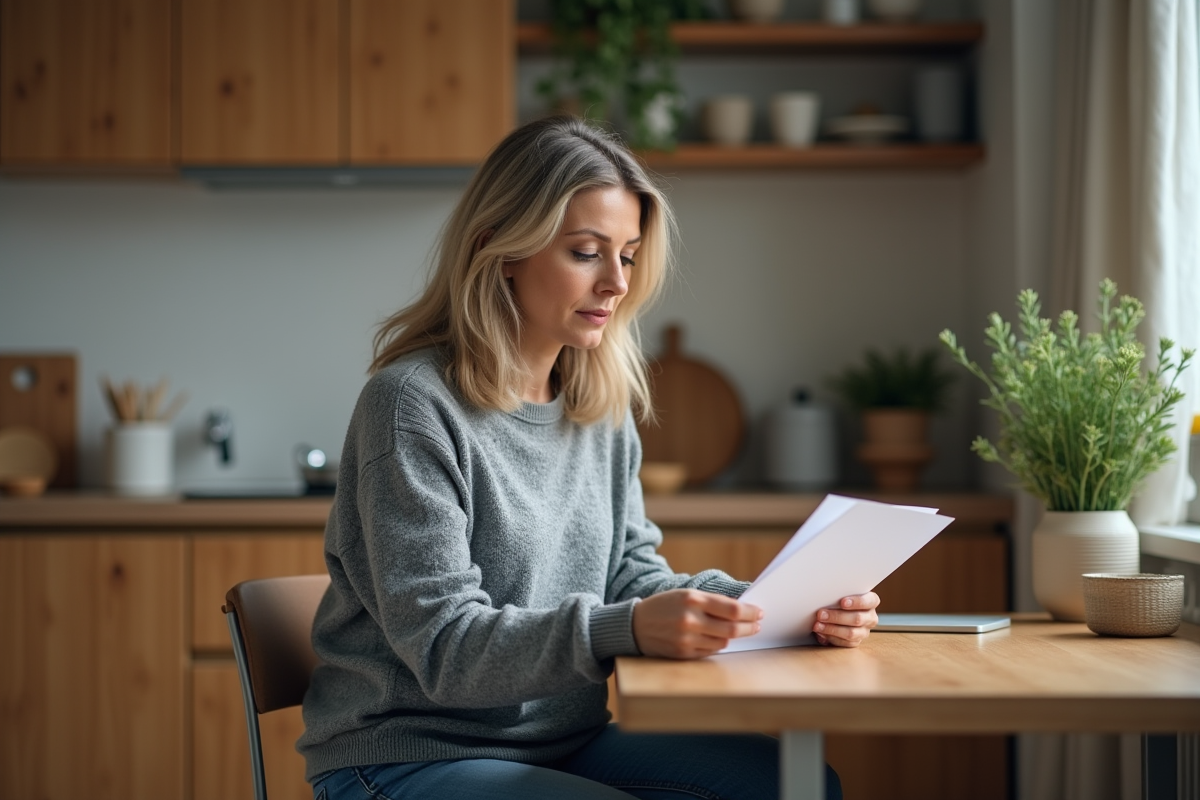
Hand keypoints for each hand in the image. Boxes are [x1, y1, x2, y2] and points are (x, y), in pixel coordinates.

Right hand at [633, 589, 762, 658]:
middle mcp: (690, 620)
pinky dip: (717, 645)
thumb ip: (712, 602)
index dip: (750, 612)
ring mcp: (686, 639)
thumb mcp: (686, 594)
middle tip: (757, 625)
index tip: (759, 612)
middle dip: (748, 627)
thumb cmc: (664, 606)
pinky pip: (710, 652)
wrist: (634, 625)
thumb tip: (741, 610)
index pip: (732, 609)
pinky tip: (718, 639)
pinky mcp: (683, 654)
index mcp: (692, 599)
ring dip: (733, 637)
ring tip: (737, 631)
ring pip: (723, 642)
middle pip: (731, 629)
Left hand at [813, 592, 879, 647]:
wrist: (838, 611)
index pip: (870, 601)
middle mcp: (870, 617)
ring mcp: (864, 631)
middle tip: (820, 614)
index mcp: (871, 602)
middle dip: (837, 617)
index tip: (842, 602)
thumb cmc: (840, 599)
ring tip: (817, 625)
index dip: (857, 602)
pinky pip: (845, 643)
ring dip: (832, 629)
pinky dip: (831, 638)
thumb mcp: (842, 593)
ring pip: (851, 633)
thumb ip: (839, 594)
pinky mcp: (856, 642)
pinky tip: (821, 634)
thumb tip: (824, 595)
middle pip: (857, 618)